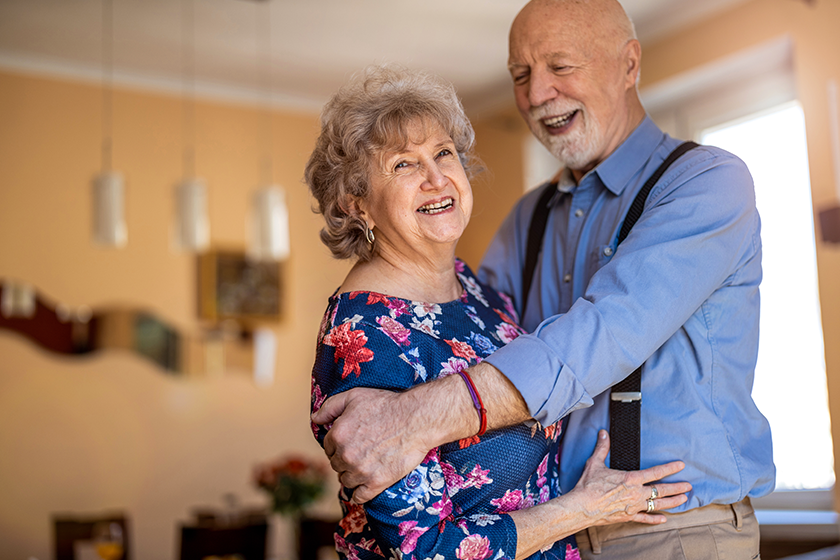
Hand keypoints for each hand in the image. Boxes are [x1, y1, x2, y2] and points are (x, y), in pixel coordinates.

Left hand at [312, 387, 435, 503]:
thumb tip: (315, 419)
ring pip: (346, 481)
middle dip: (345, 460)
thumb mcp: (354, 396)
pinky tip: (367, 484)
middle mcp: (345, 455)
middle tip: (361, 452)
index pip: (329, 448)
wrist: (416, 419)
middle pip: (336, 465)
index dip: (339, 444)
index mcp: (337, 435)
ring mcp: (360, 471)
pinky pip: (359, 496)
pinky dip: (361, 492)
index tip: (352, 442)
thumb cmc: (386, 405)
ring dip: (353, 475)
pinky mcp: (376, 483)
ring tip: (366, 466)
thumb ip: (329, 407)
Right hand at [567, 430, 691, 524]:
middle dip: (677, 488)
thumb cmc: (588, 486)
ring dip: (672, 502)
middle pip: (662, 490)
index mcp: (631, 479)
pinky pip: (645, 518)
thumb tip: (603, 433)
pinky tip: (664, 519)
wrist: (582, 507)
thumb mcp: (595, 463)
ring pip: (658, 505)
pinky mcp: (628, 516)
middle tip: (688, 486)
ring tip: (683, 500)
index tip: (681, 465)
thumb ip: (602, 448)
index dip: (670, 468)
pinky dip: (655, 519)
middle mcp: (636, 493)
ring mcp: (634, 506)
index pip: (656, 472)